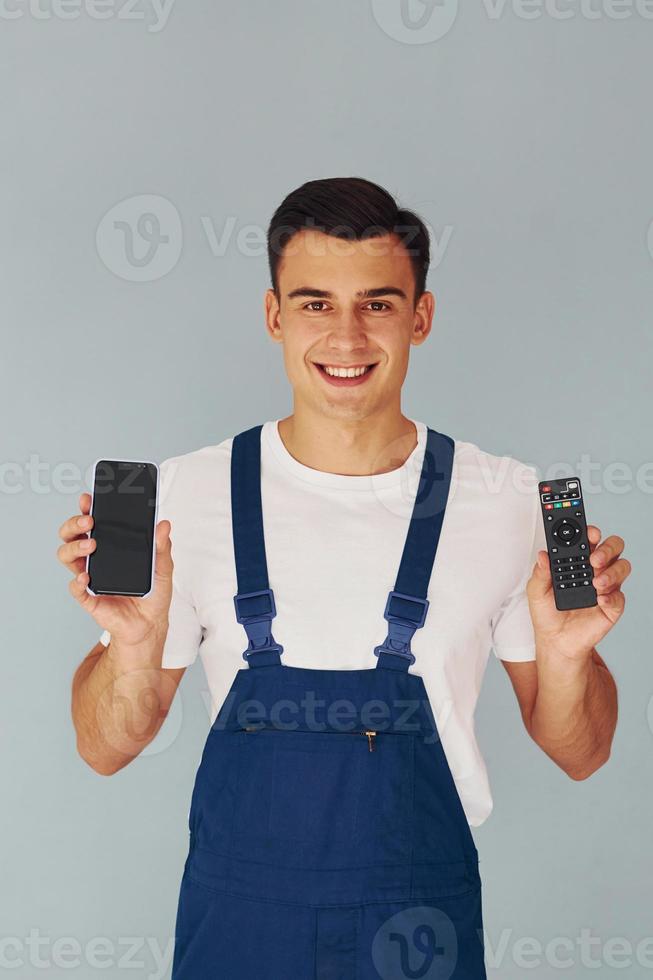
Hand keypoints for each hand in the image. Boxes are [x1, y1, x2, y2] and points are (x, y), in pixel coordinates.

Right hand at [57, 493, 173, 647]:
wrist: (150, 623)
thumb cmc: (153, 593)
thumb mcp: (163, 567)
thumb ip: (161, 546)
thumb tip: (164, 525)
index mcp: (110, 546)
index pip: (92, 523)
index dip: (86, 509)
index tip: (88, 498)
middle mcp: (95, 558)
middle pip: (71, 535)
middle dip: (74, 523)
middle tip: (89, 521)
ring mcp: (89, 576)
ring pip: (66, 555)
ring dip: (74, 547)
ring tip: (91, 545)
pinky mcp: (88, 597)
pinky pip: (75, 588)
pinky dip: (76, 581)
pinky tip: (85, 577)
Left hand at [526, 526, 630, 661]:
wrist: (555, 641)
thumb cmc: (547, 612)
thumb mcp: (536, 591)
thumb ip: (540, 572)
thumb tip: (542, 555)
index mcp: (577, 560)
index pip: (589, 538)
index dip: (591, 530)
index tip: (588, 531)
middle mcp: (595, 569)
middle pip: (613, 547)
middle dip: (606, 548)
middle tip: (593, 558)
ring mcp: (606, 586)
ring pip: (622, 566)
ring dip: (611, 571)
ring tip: (596, 582)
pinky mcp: (612, 605)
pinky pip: (619, 596)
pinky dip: (611, 596)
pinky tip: (599, 599)